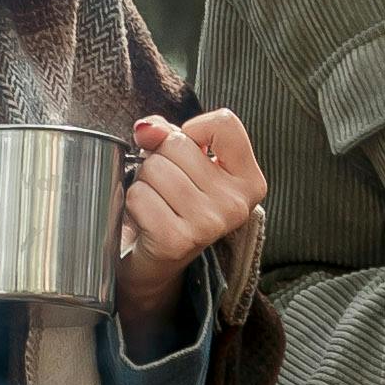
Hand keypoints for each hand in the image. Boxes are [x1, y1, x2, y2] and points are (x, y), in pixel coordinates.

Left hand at [114, 102, 265, 327]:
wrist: (157, 261)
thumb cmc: (173, 201)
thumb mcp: (180, 160)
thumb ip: (166, 133)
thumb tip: (146, 129)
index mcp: (250, 181)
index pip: (225, 123)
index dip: (193, 131)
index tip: (190, 154)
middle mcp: (238, 204)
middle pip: (178, 145)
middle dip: (160, 159)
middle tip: (168, 188)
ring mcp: (210, 224)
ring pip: (155, 168)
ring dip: (144, 182)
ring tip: (158, 202)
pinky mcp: (178, 241)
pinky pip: (139, 196)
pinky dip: (133, 203)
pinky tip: (148, 219)